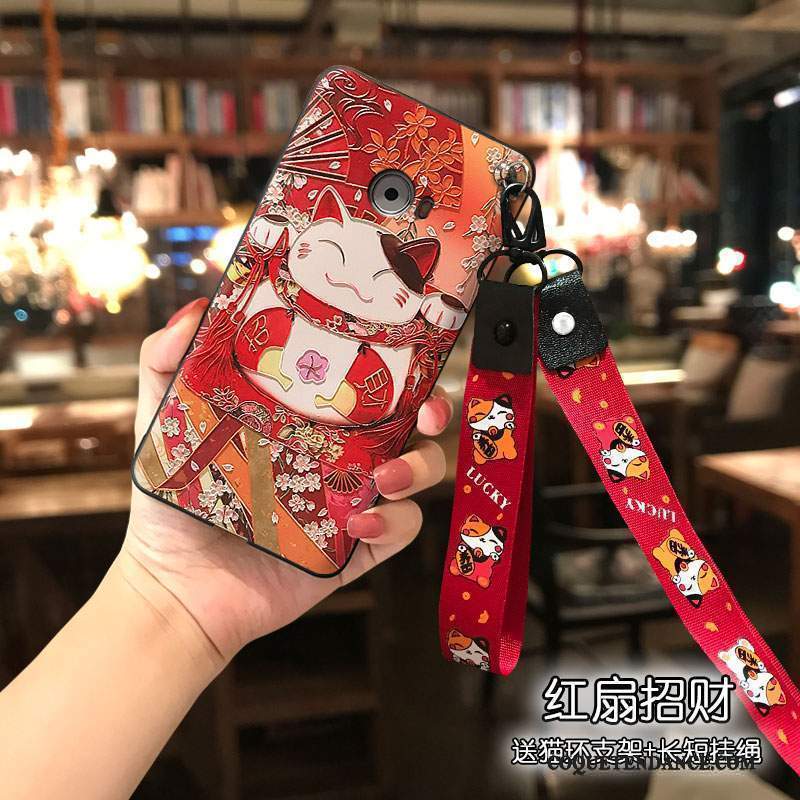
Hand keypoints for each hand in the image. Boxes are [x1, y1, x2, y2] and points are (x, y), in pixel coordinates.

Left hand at [122, 298, 452, 666]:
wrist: (174, 585)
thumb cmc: (172, 499)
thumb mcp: (163, 419)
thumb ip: (165, 360)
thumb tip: (193, 310)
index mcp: (312, 418)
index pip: (371, 381)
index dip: (403, 364)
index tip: (410, 351)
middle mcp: (343, 454)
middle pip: (414, 423)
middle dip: (437, 412)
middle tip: (426, 413)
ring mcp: (353, 501)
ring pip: (420, 475)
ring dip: (419, 469)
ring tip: (384, 478)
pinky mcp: (355, 549)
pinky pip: (399, 531)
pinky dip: (394, 524)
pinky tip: (360, 523)